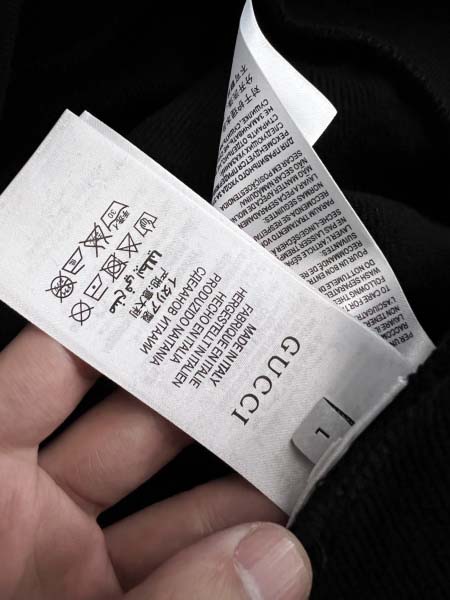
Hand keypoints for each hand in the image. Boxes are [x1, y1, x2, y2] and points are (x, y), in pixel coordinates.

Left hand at [0, 325, 311, 598]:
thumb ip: (165, 599)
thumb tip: (273, 562)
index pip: (45, 371)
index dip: (106, 322)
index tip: (174, 287)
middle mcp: (23, 511)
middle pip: (124, 422)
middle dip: (199, 390)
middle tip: (262, 357)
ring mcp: (66, 557)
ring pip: (162, 492)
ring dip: (230, 472)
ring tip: (293, 441)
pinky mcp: (102, 596)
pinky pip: (172, 555)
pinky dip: (223, 544)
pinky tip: (273, 529)